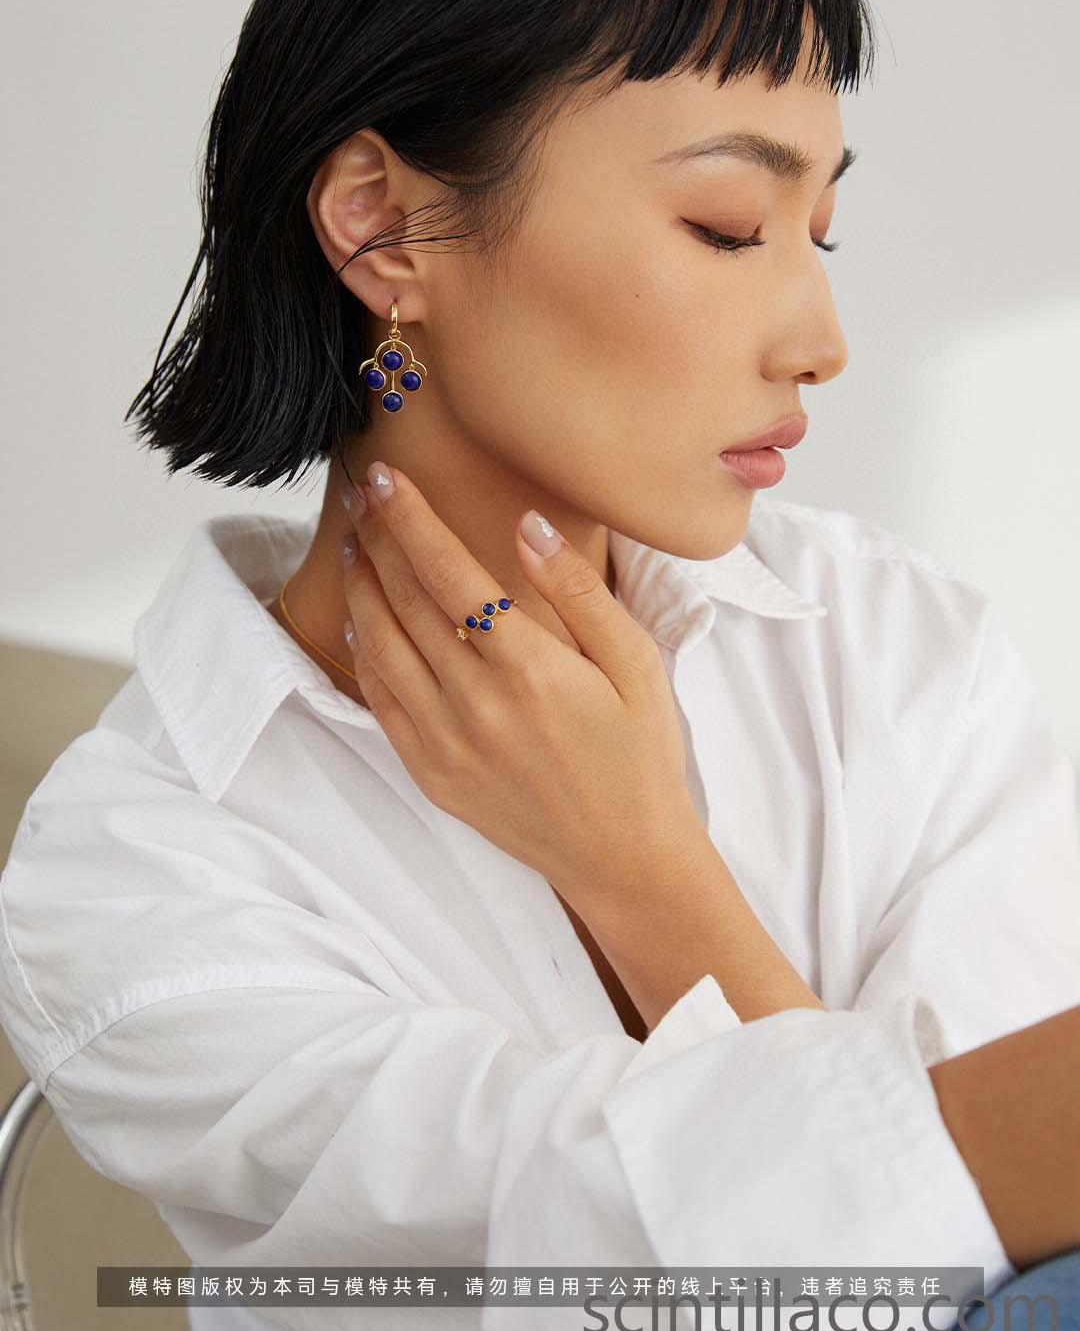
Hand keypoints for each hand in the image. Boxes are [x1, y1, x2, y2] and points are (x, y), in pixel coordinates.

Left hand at [339, 462, 707, 912]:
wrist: (622, 853)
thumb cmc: (639, 751)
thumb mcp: (635, 662)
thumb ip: (578, 590)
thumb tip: (525, 524)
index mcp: (529, 667)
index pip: (447, 572)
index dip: (410, 518)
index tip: (386, 477)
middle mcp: (475, 703)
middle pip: (404, 600)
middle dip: (377, 537)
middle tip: (362, 493)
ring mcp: (444, 743)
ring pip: (379, 647)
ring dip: (359, 588)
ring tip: (354, 543)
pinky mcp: (429, 774)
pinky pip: (379, 701)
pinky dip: (362, 653)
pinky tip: (361, 619)